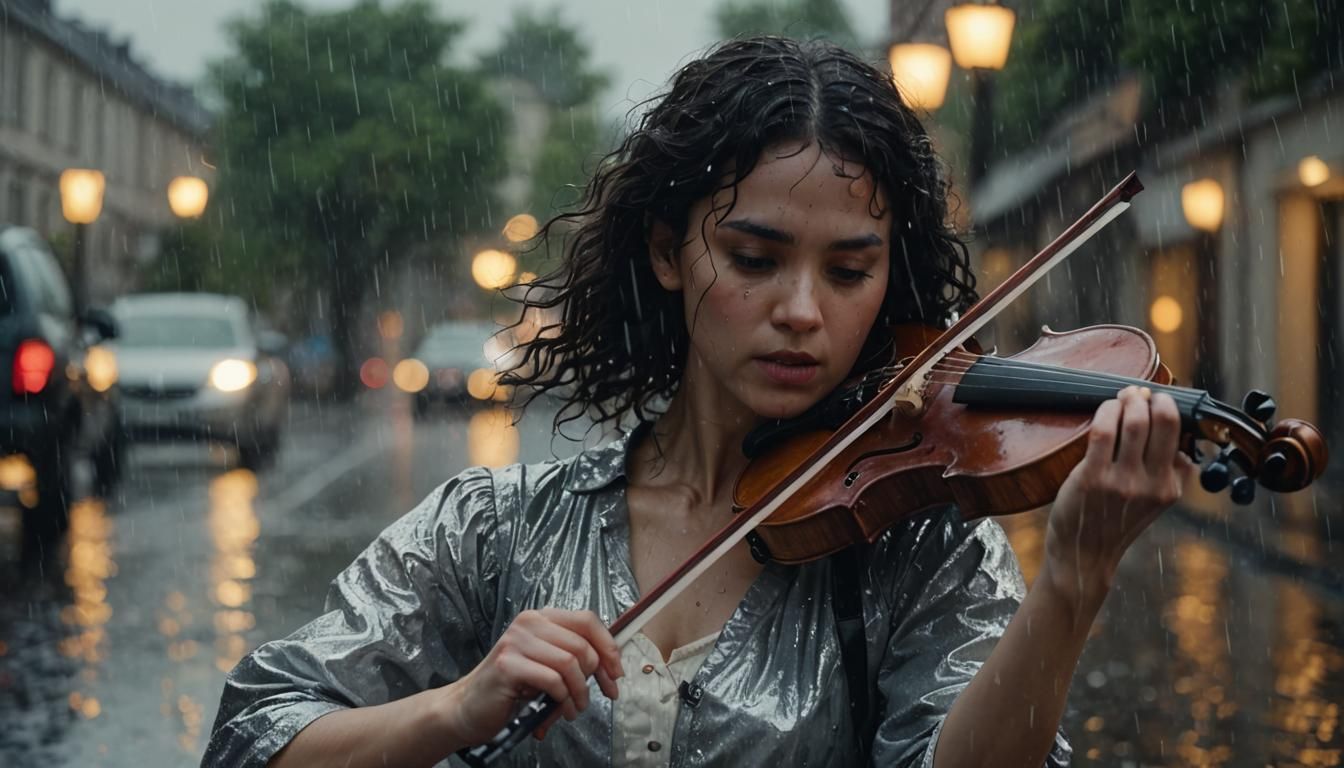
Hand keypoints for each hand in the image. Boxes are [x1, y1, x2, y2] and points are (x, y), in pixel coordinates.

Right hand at [443, 609, 623, 744]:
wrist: (467, 707)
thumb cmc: (510, 689)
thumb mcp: (547, 666)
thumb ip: (574, 658)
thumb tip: (612, 666)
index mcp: (541, 618)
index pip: (587, 620)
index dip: (609, 647)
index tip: (616, 672)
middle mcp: (529, 623)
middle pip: (582, 643)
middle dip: (598, 675)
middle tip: (598, 696)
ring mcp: (516, 641)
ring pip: (570, 662)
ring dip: (579, 692)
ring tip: (573, 708)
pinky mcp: (508, 664)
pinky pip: (552, 680)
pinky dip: (562, 699)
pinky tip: (557, 710)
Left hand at [1044, 386, 1194, 610]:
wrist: (1084, 556)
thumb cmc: (1113, 522)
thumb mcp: (1154, 503)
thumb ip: (1171, 473)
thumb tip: (1181, 439)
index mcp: (1170, 488)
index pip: (1178, 433)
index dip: (1167, 407)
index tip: (1156, 398)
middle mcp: (1152, 484)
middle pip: (1163, 421)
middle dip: (1151, 397)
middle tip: (1138, 393)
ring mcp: (1123, 482)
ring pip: (1134, 421)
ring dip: (1127, 400)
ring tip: (1121, 398)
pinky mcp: (1093, 478)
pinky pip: (1104, 432)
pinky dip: (1106, 412)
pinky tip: (1104, 409)